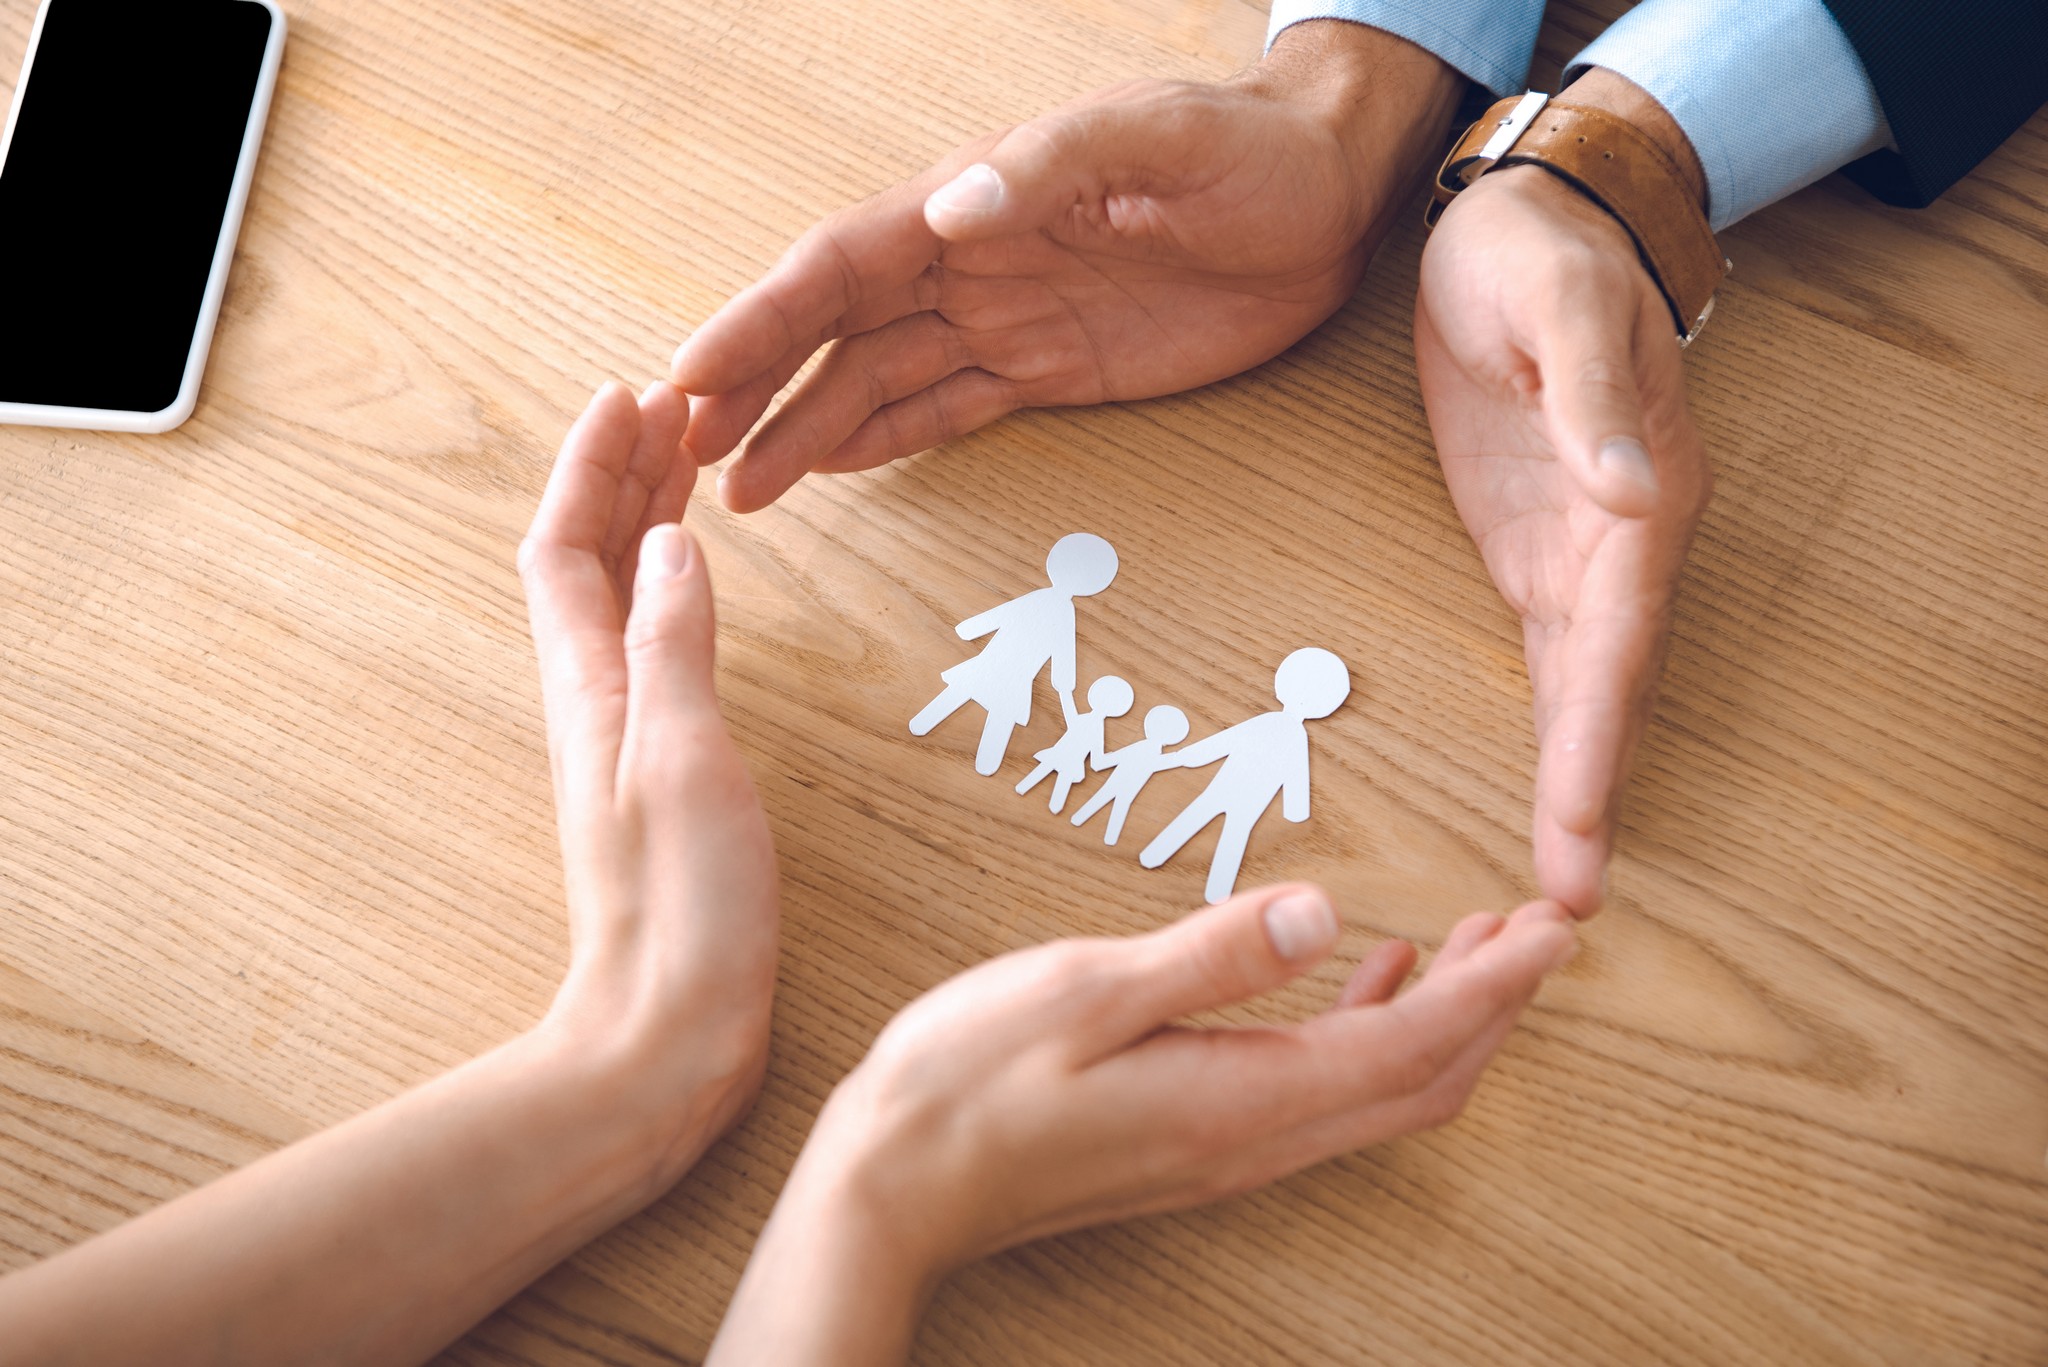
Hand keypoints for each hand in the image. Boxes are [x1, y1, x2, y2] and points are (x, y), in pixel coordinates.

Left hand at [0, 385, 781, 1366]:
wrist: (669, 1025)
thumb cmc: (682, 904)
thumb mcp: (685, 758)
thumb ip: (675, 646)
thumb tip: (671, 541)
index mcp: (592, 689)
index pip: (567, 549)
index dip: (592, 468)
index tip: (632, 394)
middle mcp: (598, 702)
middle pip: (589, 561)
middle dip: (622, 475)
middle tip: (673, 409)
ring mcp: (627, 735)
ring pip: (622, 598)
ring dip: (644, 523)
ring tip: (685, 466)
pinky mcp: (662, 769)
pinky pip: (657, 643)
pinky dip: (674, 588)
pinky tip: (700, 584)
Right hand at [672, 21, 1461, 511]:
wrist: (1328, 197)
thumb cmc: (1246, 148)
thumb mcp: (1154, 138)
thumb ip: (1048, 169)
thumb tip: (944, 212)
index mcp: (973, 201)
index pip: (837, 266)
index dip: (760, 320)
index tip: (691, 375)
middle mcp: (968, 263)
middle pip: (835, 331)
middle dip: (757, 386)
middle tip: (690, 452)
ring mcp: (1005, 321)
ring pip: (879, 382)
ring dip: (806, 431)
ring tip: (740, 491)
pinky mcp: (1050, 371)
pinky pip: (948, 408)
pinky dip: (887, 440)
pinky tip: (831, 469)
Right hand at [708, 886, 1574, 1364]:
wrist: (896, 1188)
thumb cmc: (968, 1084)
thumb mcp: (1084, 990)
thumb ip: (1213, 953)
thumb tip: (1328, 911)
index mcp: (1241, 1098)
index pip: (1410, 1044)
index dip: (1496, 989)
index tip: (1557, 931)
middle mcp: (1252, 1140)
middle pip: (1420, 1082)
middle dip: (1492, 1008)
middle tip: (1536, 931)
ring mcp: (1226, 1153)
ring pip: (1378, 1095)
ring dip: (1440, 1023)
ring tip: (1469, 945)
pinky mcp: (1197, 1146)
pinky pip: (1324, 1098)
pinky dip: (1372, 1037)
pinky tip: (1354, 978)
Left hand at [1413, 73, 1714, 916]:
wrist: (1524, 219)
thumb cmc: (1539, 252)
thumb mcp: (1557, 303)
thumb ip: (1590, 400)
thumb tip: (1630, 494)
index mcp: (1638, 492)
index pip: (1617, 637)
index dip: (1597, 735)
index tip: (1580, 822)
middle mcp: (1623, 537)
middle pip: (1607, 684)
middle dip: (1592, 790)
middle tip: (1573, 900)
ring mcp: (1579, 547)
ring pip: (1581, 683)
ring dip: (1577, 775)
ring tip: (1566, 874)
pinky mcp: (1533, 544)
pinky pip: (1547, 650)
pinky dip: (1553, 723)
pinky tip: (1554, 784)